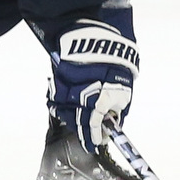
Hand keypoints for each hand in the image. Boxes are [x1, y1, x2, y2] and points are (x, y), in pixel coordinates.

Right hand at [50, 20, 139, 153]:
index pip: (93, 125)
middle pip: (76, 120)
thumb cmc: (114, 61)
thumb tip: (113, 121)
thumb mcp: (124, 87)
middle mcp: (79, 95)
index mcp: (97, 99)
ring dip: (69, 117)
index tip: (96, 143)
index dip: (94, 137)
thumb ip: (118, 107)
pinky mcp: (58, 76)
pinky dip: (59, 102)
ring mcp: (66, 86)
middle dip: (82, 130)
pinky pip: (55, 94)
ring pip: (61, 109)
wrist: (97, 36)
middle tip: (88, 135)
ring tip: (76, 121)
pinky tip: (64, 106)